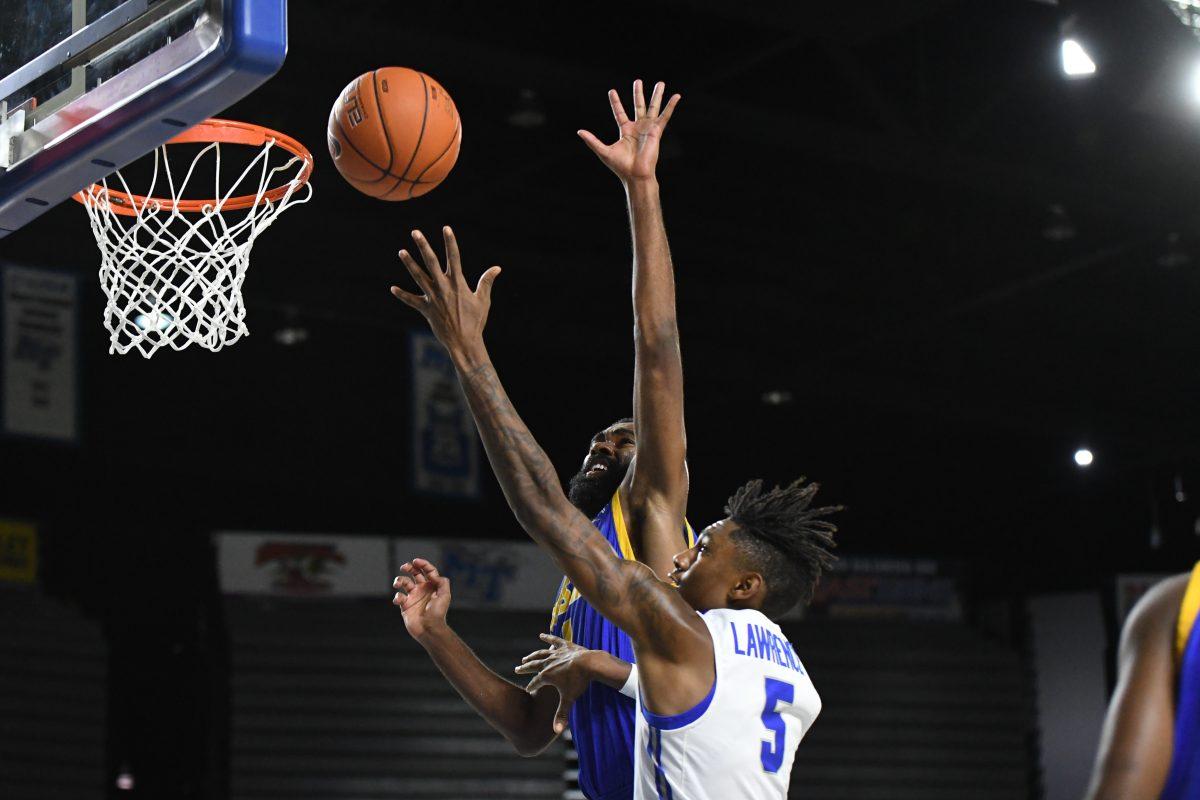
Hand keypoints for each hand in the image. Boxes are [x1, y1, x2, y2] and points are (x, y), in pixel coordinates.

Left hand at [390, 226, 501, 357]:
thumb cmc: (476, 321)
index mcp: (458, 283)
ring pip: (418, 277)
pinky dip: (403, 295)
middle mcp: (444, 287)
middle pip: (431, 262)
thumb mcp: (483, 300)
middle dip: (423, 246)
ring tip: (401, 251)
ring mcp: (433, 298)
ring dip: (409, 264)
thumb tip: (497, 268)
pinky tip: (393, 288)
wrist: (464, 342)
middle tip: (415, 232)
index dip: (450, 242)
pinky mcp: (426, 310)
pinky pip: (412, 301)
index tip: (446, 228)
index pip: (454, 257)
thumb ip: (486, 282)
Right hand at [392, 558, 451, 640]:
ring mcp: (413, 597)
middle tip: (404, 567)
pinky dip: (397, 596)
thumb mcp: (445, 595)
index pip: (428, 571)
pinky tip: (400, 600)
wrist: (429, 629)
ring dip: (399, 580)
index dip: (423, 564)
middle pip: (414, 573)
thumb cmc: (438, 613)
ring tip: (397, 584)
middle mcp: (422, 589)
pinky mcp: (405, 605)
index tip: (416, 561)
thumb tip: (432, 574)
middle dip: (408, 567)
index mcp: (432, 586)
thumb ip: (442, 582)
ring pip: (404, 583)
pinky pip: (398, 597)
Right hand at [514, 634, 599, 733]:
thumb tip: (556, 731)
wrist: (590, 663)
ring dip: (533, 655)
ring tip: (526, 657)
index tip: (527, 690)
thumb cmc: (579, 681)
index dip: (531, 687)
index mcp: (547, 675)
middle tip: (517, 669)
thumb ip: (562, 714)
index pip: (535, 682)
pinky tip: (541, 635)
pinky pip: (554, 641)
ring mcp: (556, 653)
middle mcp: (548, 663)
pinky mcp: (565, 645)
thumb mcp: (569, 698)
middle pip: (534, 666)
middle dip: (525, 668)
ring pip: (541, 654)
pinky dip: (547, 638)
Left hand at [578, 79, 680, 183]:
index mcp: (626, 131)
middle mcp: (637, 128)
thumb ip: (592, 140)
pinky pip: (665, 116)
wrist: (635, 175)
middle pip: (638, 106)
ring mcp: (648, 128)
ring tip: (660, 82)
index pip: (619, 113)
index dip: (616, 102)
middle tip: (638, 81)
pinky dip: (671, 106)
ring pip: (652, 107)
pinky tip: (676, 96)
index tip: (611, 91)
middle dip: (638, 93)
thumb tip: (579, 131)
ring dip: (656, 95)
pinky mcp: (656, 131)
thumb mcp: (603, 151)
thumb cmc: (621, 167)